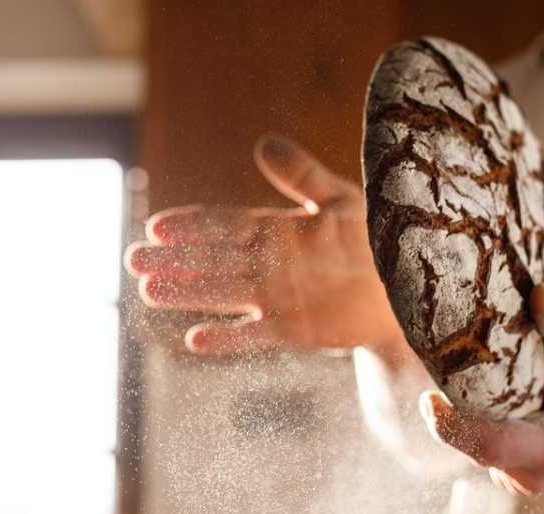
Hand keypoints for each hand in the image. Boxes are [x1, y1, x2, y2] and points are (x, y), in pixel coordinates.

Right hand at [124, 134, 402, 353]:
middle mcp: (269, 264)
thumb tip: (261, 143)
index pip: (225, 225)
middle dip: (174, 260)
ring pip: (223, 294)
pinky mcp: (294, 329)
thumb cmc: (379, 237)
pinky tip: (195, 340)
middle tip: (133, 260)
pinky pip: (255, 334)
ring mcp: (278, 298)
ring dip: (188, 293)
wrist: (409, 285)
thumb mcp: (341, 198)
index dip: (192, 225)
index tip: (157, 225)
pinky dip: (227, 338)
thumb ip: (301, 175)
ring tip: (148, 290)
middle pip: (213, 260)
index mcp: (277, 230)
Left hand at [418, 285, 543, 493]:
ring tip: (454, 375)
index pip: (493, 446)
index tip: (428, 399)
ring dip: (456, 414)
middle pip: (472, 446)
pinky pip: (471, 446)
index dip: (455, 429)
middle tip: (436, 367)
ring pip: (468, 446)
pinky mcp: (504, 470)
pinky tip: (469, 393)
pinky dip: (464, 419)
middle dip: (449, 413)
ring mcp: (516, 477)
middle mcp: (531, 472)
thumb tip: (540, 293)